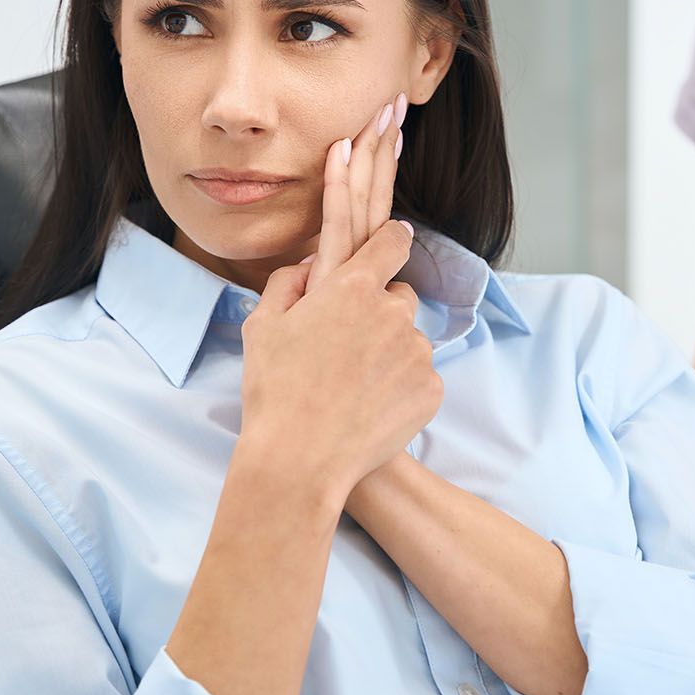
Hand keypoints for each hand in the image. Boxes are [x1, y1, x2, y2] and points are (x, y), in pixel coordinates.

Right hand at [239, 93, 434, 493]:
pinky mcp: (431, 388)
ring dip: (389, 353)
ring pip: (409, 340)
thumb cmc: (274, 391)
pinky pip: (420, 378)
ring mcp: (416, 350)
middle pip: (400, 295)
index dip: (394, 236)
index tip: (398, 234)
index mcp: (351, 287)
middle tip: (348, 348)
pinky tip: (368, 410)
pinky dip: (400, 389)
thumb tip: (310, 263)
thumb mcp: (263, 326)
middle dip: (380, 312)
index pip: (391, 240)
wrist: (300, 460)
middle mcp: (392, 310)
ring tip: (352, 388)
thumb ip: (288, 283)